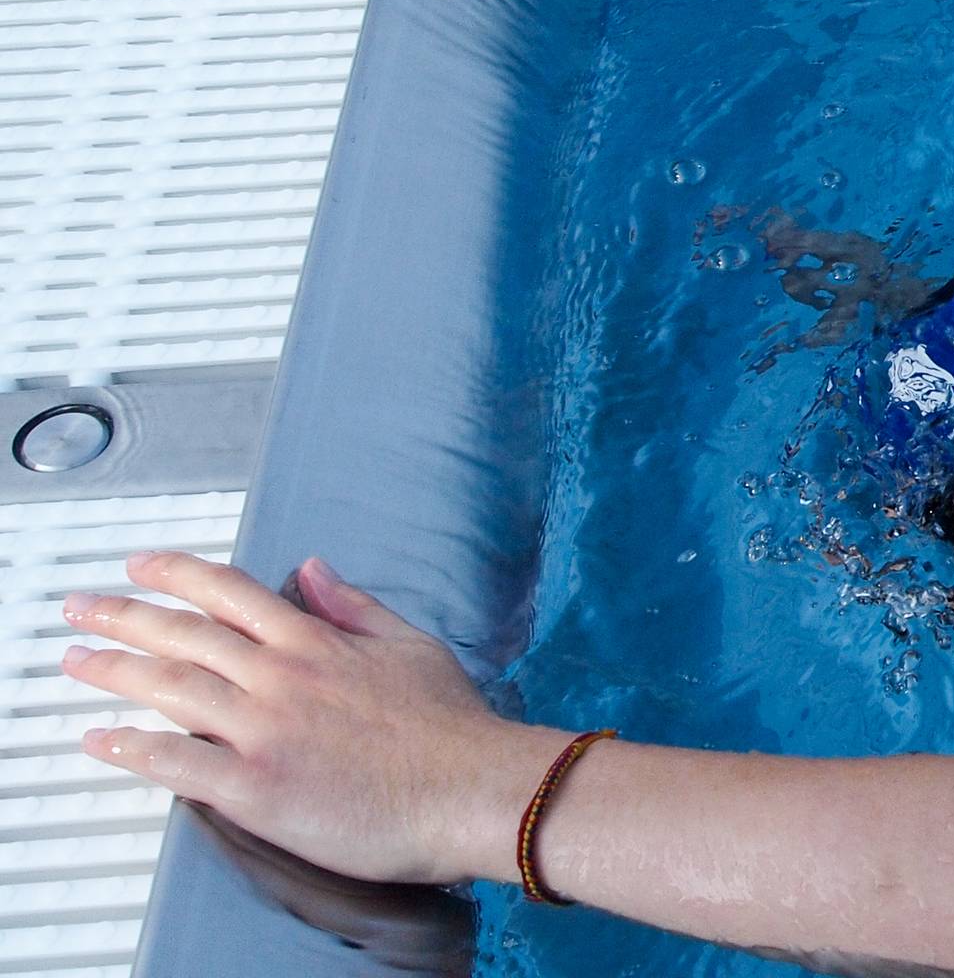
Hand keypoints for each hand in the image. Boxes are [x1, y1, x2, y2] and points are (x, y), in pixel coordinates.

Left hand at [61, 552, 574, 884]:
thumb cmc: (453, 727)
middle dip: (121, 615)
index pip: (229, 593)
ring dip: (113, 671)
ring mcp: (263, 731)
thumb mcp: (411, 646)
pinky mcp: (255, 788)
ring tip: (76, 661)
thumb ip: (354, 607)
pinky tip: (101, 740)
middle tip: (80, 608)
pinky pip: (174, 762)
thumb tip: (311, 570)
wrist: (474, 790)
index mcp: (315, 642)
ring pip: (168, 688)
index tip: (139, 567)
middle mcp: (280, 677)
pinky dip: (130, 748)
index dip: (175, 575)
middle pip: (182, 635)